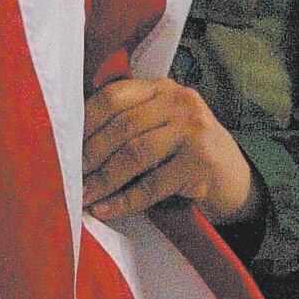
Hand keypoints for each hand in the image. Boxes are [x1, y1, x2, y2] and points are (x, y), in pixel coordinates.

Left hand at [82, 77, 263, 226]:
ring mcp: (194, 130)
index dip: (85, 121)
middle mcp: (179, 102)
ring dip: (104, 179)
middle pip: (122, 126)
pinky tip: (107, 209)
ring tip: (83, 196)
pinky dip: (126, 200)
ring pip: (136, 153)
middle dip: (90, 155)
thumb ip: (128, 124)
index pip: (114, 96)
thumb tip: (73, 145)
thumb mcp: (160, 126)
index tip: (64, 144)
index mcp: (161, 89)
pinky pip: (154, 184)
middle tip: (68, 177)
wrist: (234, 178)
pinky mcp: (202, 161)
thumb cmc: (185, 153)